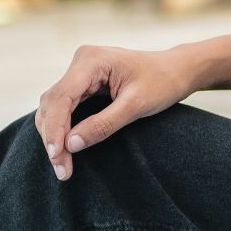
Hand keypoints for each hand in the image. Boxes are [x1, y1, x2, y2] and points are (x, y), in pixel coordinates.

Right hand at [33, 43, 201, 181]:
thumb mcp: (136, 105)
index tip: (57, 157)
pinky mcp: (83, 82)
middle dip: (53, 138)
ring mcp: (81, 71)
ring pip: (53, 107)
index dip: (55, 129)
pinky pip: (64, 107)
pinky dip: (62, 129)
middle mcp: (81, 62)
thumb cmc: (162, 82)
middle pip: (53, 103)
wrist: (177, 70)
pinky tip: (65, 150)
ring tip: (63, 166)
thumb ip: (103, 124)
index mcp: (92, 60)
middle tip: (62, 170)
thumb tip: (71, 145)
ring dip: (54, 136)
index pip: (61, 98)